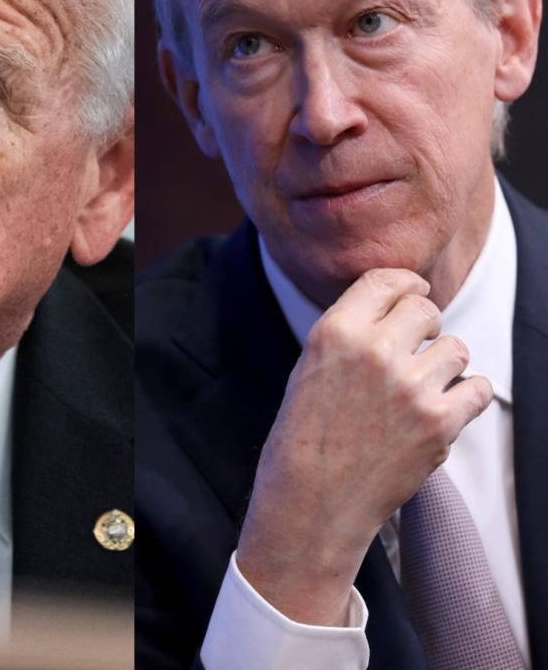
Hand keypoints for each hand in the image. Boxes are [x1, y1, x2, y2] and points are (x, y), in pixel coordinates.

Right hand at [235, 267, 493, 625]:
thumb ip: (351, 332)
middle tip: (414, 350)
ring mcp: (411, 387)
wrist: (311, 501)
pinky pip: (476, 387)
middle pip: (426, 310)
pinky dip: (464, 396)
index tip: (414, 292)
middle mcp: (374, 351)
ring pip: (456, 348)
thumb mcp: (310, 366)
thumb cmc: (304, 435)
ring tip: (420, 388)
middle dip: (425, 326)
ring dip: (444, 363)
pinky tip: (441, 407)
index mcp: (335, 332)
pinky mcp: (439, 423)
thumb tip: (398, 305)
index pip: (386, 280)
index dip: (406, 284)